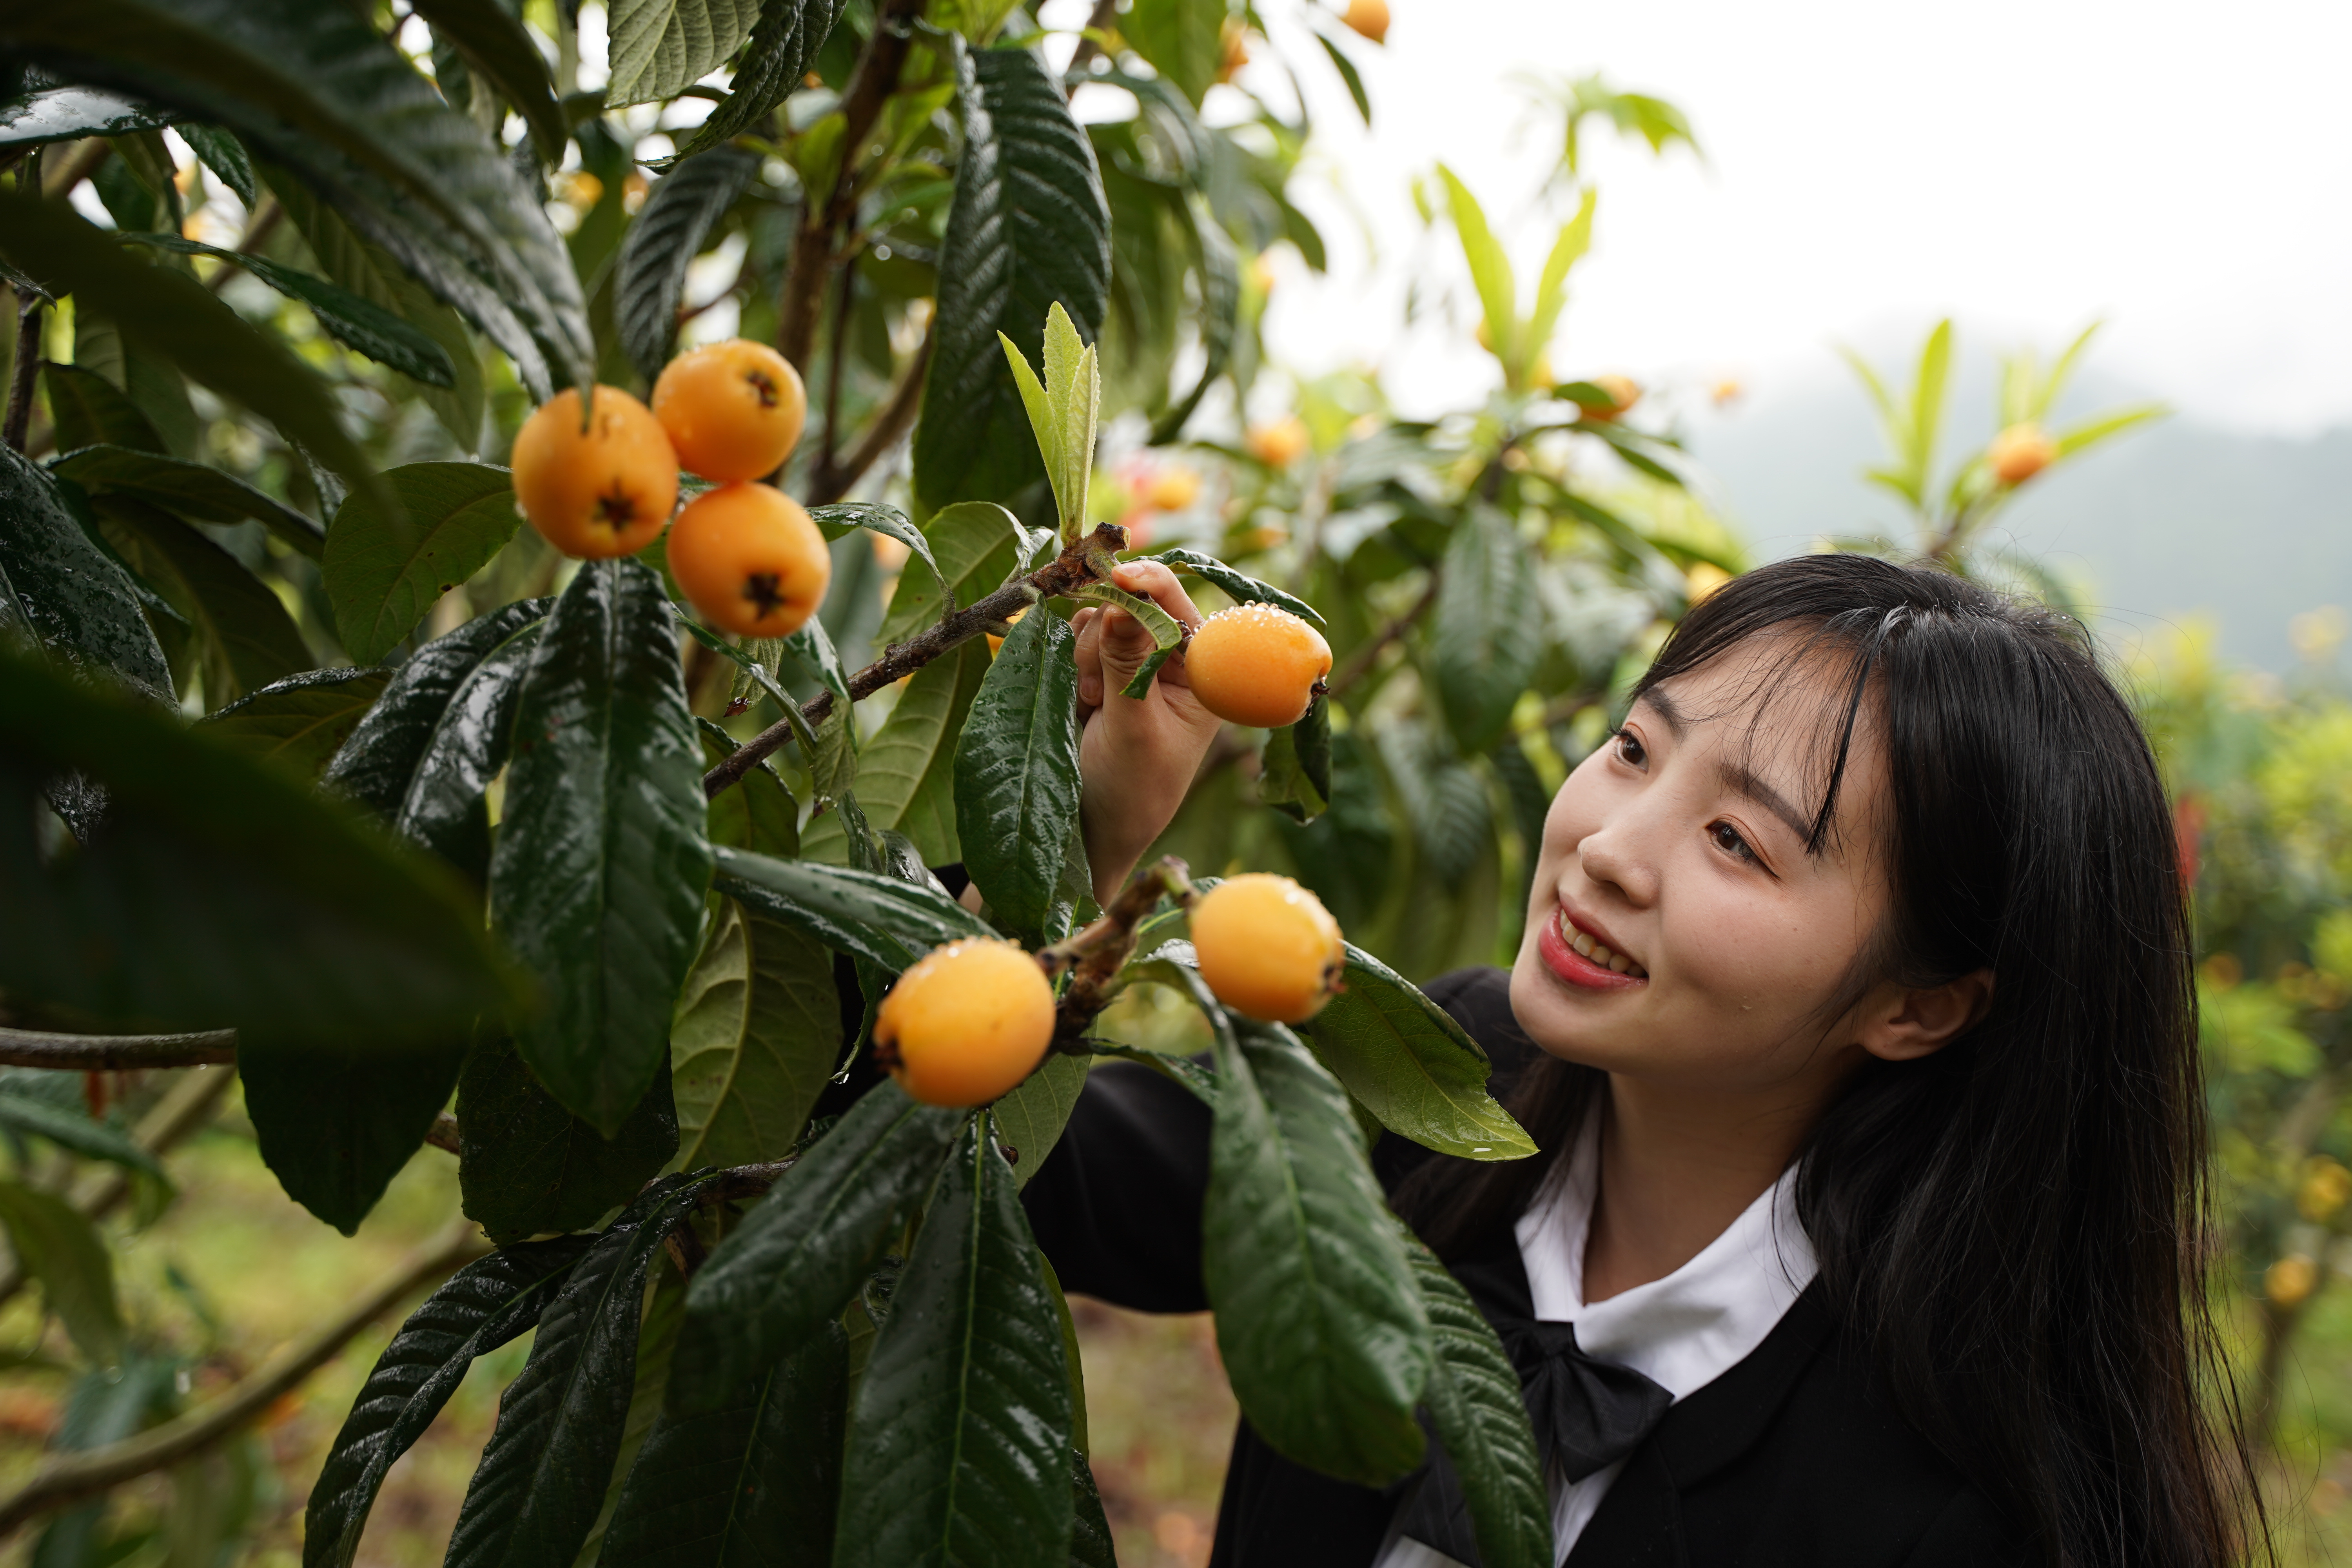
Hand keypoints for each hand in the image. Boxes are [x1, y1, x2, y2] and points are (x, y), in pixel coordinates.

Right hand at [1071, 560, 1221, 904]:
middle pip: (1131, 605)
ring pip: (1098, 620)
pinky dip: (1071, 663)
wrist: (1092, 827)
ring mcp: (1132, 662)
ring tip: (1093, 706)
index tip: (1117, 579)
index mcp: (1201, 673)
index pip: (1178, 607)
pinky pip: (1077, 639)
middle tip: (1099, 692)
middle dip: (1107, 638)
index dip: (1148, 585)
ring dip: (1087, 655)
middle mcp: (1170, 660)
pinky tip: (1081, 703)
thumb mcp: (1134, 727)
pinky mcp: (1097, 671)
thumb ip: (1129, 665)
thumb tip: (1122, 604)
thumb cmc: (1131, 788)